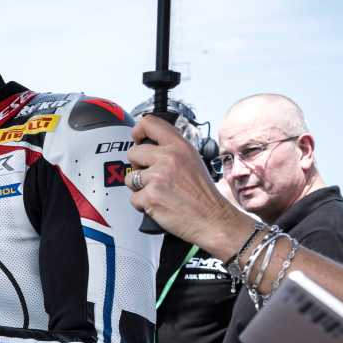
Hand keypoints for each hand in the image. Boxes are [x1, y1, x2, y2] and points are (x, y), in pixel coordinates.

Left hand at [126, 113, 249, 248]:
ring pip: (130, 177)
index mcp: (179, 146)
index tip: (137, 138)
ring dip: (139, 187)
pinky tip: (159, 204)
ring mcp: (158, 177)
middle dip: (138, 166)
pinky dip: (143, 204)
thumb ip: (173, 151)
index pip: (149, 123)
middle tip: (152, 177)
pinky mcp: (150, 196)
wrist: (213, 219)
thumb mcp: (193, 161)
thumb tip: (150, 146)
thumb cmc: (204, 195)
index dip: (138, 130)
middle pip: (133, 152)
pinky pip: (134, 198)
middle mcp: (168, 158)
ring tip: (159, 192)